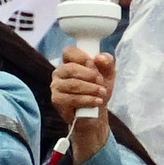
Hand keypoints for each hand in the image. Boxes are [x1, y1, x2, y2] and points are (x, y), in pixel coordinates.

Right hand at [51, 44, 113, 163]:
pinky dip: (87, 100)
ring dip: (90, 89)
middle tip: (101, 81)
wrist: (95, 113)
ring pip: (72, 84)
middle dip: (89, 75)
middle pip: (71, 68)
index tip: (94, 63)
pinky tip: (97, 101)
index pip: (69, 52)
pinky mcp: (56, 100)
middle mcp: (59, 72)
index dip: (82, 57)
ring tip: (102, 93)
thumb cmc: (98, 89)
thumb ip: (107, 62)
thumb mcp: (108, 74)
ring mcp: (56, 86)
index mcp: (69, 62)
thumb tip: (99, 58)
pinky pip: (72, 99)